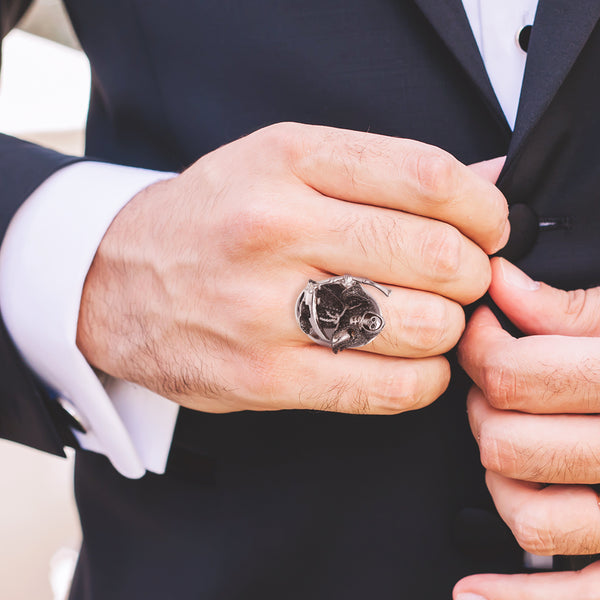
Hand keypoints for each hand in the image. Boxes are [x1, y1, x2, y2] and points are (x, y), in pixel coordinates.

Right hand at [77, 122, 507, 414]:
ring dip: (448, 328)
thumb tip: (489, 182)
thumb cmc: (212, 218)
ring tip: (429, 320)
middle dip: (471, 275)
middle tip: (459, 280)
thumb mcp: (282, 164)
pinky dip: (423, 381)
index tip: (489, 229)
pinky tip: (413, 365)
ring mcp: (264, 308)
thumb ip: (383, 172)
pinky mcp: (261, 376)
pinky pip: (385, 388)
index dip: (483, 209)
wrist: (115, 278)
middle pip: (434, 255)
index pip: (426, 177)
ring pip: (419, 326)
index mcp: (287, 160)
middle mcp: (274, 228)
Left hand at [456, 256, 599, 597]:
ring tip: (512, 445)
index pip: (515, 375)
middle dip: (484, 407)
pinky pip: (581, 599)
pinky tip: (476, 595)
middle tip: (494, 386)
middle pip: (507, 442)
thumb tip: (505, 286)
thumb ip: (577, 309)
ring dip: (501, 478)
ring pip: (526, 516)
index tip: (484, 334)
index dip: (481, 348)